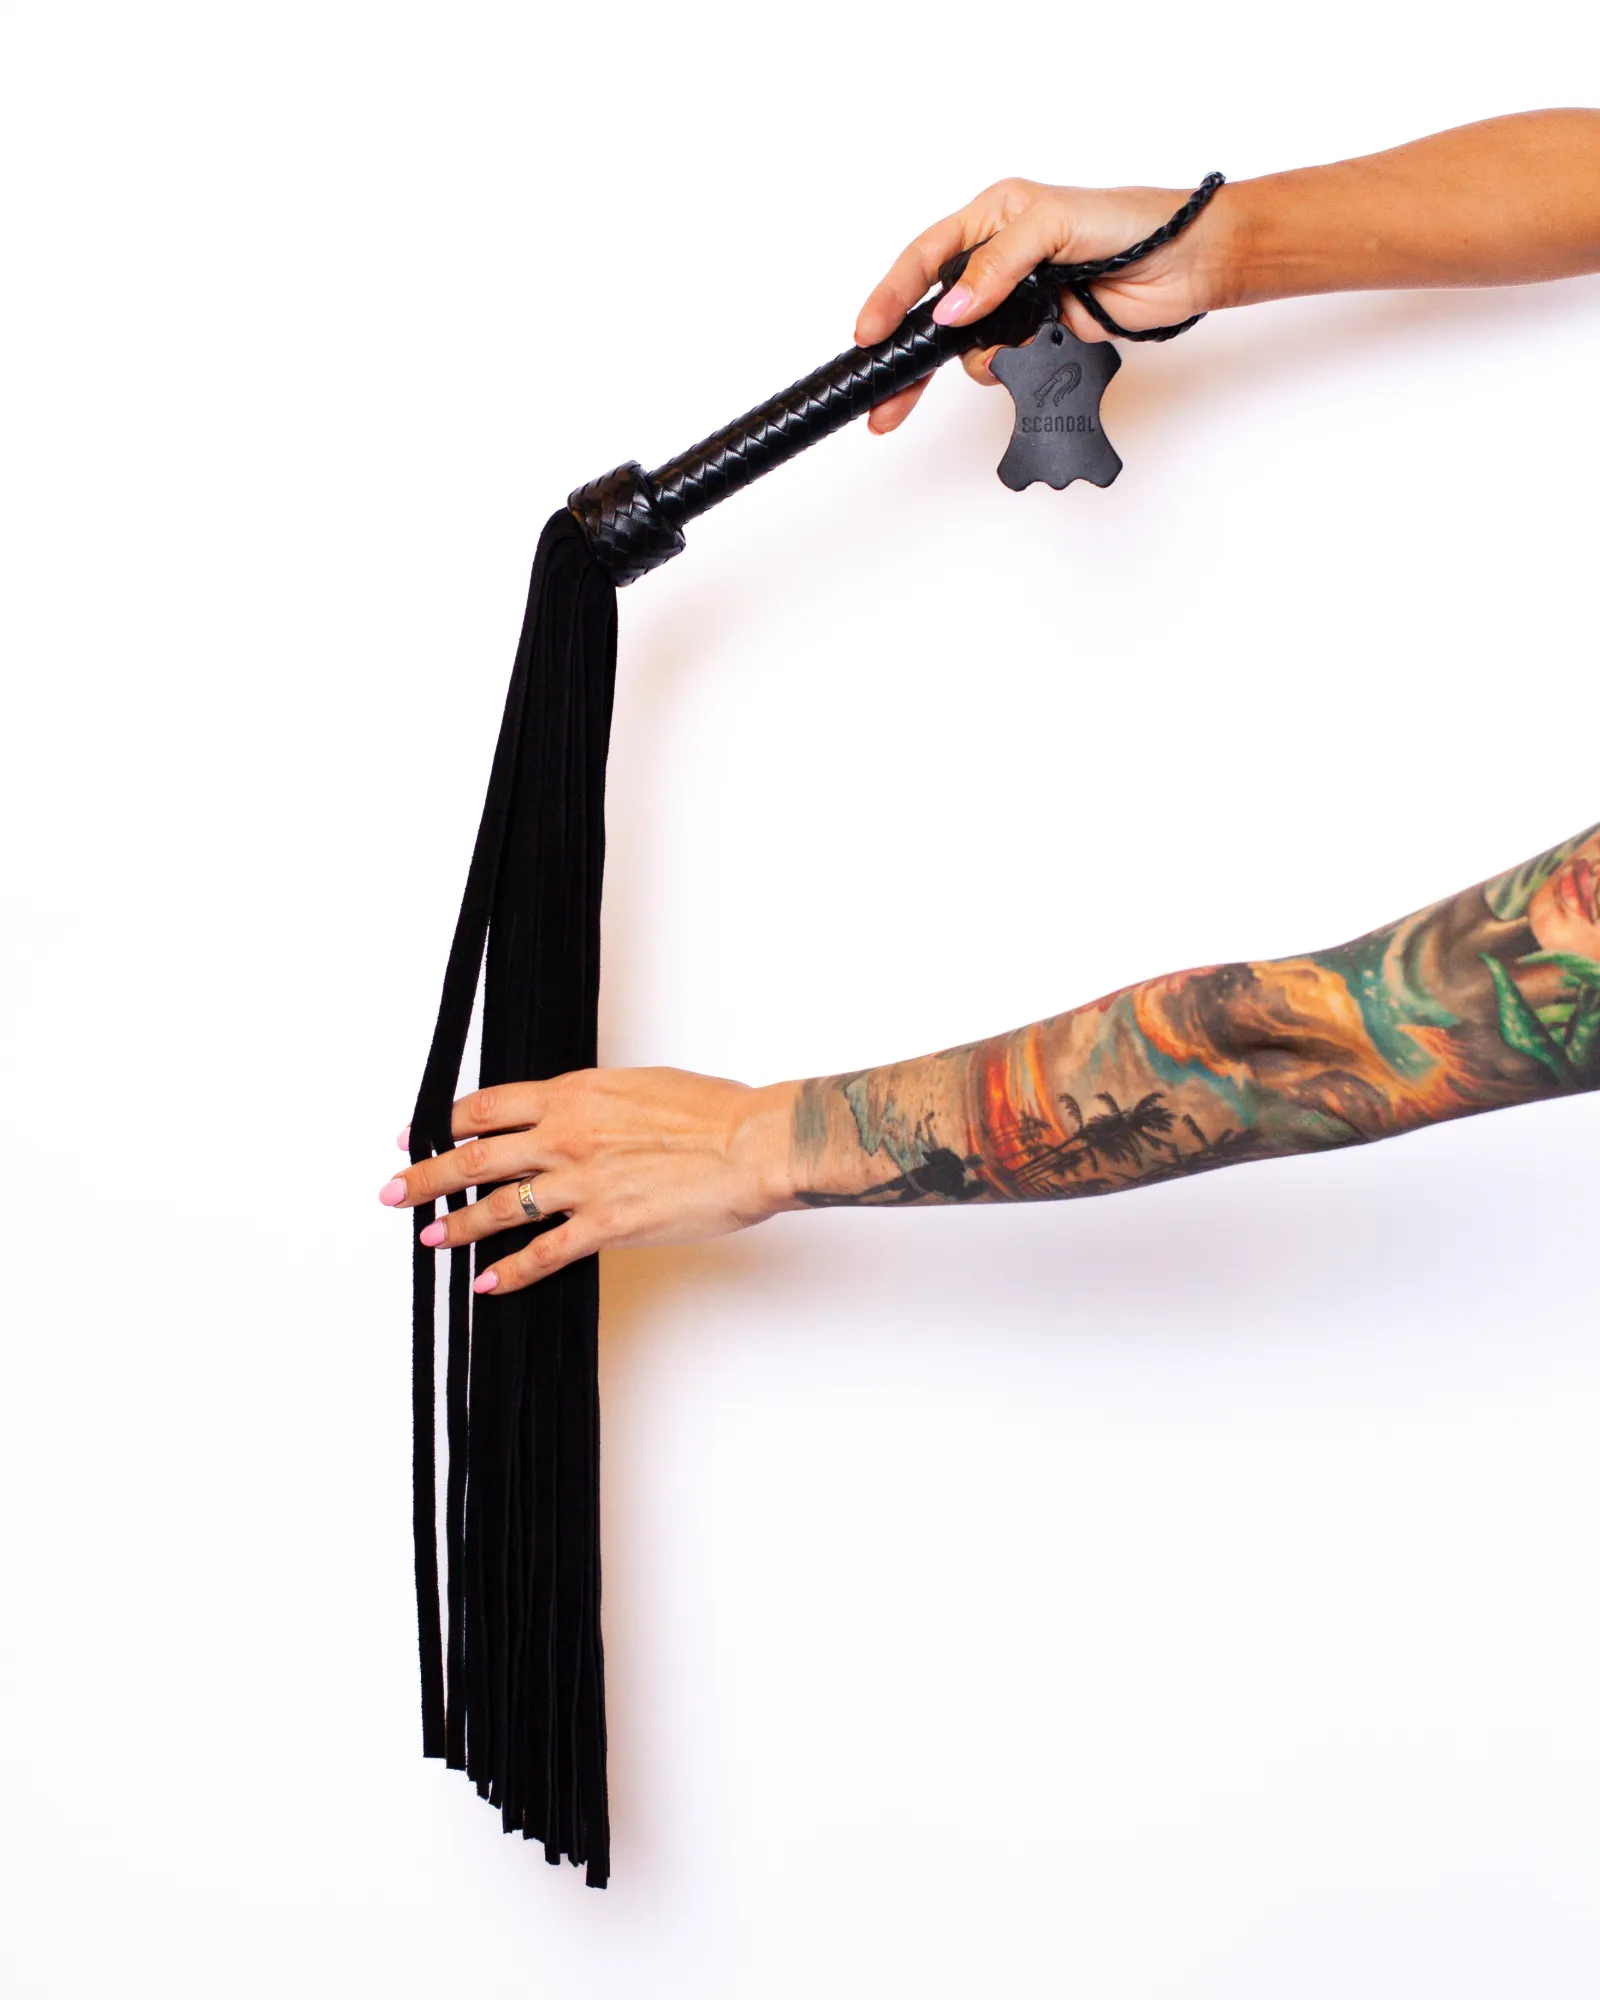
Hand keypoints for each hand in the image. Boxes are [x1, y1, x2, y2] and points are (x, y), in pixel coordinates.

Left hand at [379, 1069, 797, 1293]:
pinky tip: (486, 1283)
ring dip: (455, 1226)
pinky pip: (543, 1254)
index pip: (487, 1107)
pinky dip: (509, 1271)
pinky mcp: (605, 1227)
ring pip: (497, 1208)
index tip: (419, 1131)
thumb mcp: (639, 1085)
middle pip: (474, 1157)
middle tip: (392, 1190)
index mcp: (573, 1094)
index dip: (445, 1122)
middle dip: (425, 1176)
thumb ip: (596, 1102)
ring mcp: (581, 1185)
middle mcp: (565, 1137)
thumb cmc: (712, 1110)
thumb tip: (577, 1112)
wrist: (752, 1145)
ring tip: (427, 1237)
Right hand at [855, 177, 1238, 433]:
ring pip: (967, 347)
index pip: (925, 257)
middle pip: (933, 313)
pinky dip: (1010, 370)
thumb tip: (952, 307)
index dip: (892, 295)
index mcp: (992, 217)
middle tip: (881, 404)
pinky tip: (1028, 359)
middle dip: (906, 357)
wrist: (1188, 265)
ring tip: (1005, 359)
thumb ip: (997, 265)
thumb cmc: (1133, 223)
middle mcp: (998, 260)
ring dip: (977, 362)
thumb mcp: (1053, 224)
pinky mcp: (1040, 337)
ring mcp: (1017, 303)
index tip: (869, 334)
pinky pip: (1004, 364)